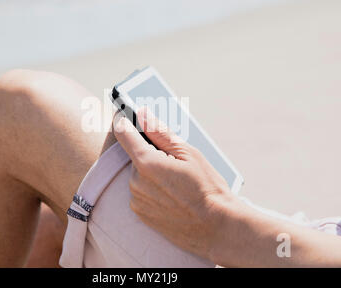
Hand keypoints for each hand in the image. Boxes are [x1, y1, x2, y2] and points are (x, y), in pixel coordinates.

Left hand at [113, 108, 236, 258]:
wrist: (217, 227)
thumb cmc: (207, 188)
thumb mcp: (188, 153)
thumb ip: (160, 132)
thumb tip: (142, 113)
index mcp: (147, 163)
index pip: (124, 132)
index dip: (124, 119)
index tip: (126, 113)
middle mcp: (135, 182)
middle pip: (135, 155)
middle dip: (150, 152)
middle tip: (174, 160)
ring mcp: (136, 199)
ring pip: (139, 175)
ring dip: (151, 172)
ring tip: (177, 182)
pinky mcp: (140, 213)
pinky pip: (141, 192)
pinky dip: (152, 189)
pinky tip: (172, 194)